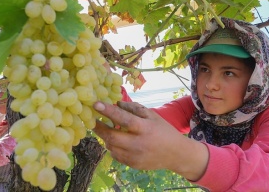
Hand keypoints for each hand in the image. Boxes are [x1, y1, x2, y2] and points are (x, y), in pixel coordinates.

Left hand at [93, 101, 208, 179]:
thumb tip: (117, 103)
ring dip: (106, 138)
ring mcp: (135, 156)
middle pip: (112, 136)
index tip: (96, 104)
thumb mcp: (152, 115)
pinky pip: (116, 155)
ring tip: (107, 130)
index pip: (123, 119)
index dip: (108, 111)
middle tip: (93, 121)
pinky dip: (113, 147)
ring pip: (111, 147)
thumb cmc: (163, 131)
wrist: (176, 154)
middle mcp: (139, 144)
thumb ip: (134, 108)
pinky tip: (118, 141)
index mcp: (145, 128)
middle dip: (99, 128)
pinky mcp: (133, 164)